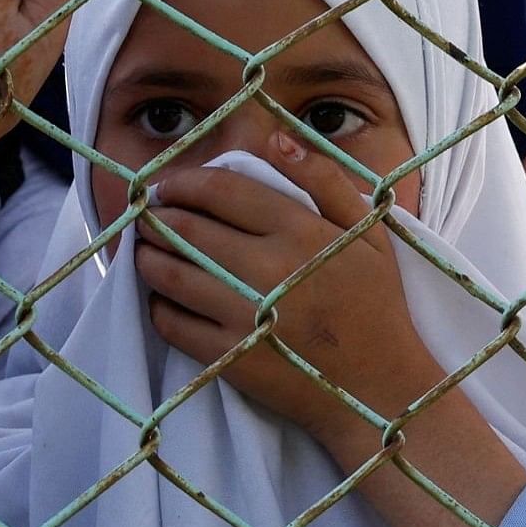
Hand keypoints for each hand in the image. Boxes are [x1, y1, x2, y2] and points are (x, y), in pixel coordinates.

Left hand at [133, 131, 434, 460]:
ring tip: (145, 250)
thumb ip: (324, 178)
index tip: (167, 187)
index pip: (219, 190)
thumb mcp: (368, 232)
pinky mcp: (230, 358)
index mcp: (299, 230)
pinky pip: (172, 323)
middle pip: (185, 228)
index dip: (182, 183)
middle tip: (149, 217)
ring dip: (146, 256)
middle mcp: (268, 268)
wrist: (380, 388)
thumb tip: (275, 138)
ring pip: (169, 273)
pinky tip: (163, 296)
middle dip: (157, 217)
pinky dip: (158, 304)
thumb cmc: (375, 304)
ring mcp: (245, 316)